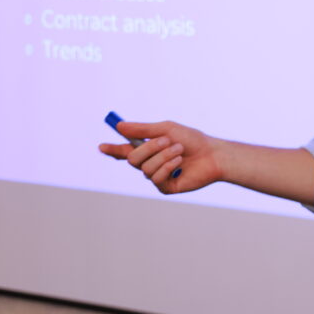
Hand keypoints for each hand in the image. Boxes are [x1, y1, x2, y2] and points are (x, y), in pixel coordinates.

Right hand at [99, 120, 221, 194]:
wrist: (212, 154)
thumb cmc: (192, 140)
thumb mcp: (166, 129)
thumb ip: (143, 130)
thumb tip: (119, 126)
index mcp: (149, 149)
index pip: (125, 151)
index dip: (112, 150)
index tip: (101, 146)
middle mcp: (151, 163)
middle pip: (132, 159)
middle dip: (148, 148)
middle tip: (166, 140)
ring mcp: (157, 176)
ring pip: (144, 168)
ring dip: (163, 156)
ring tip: (179, 151)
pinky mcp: (166, 187)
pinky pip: (155, 178)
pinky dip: (167, 167)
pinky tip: (180, 163)